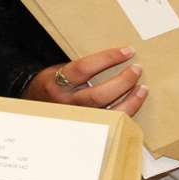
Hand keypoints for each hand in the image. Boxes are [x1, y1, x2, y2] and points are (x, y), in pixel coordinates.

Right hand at [25, 47, 147, 115]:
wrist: (36, 105)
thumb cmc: (53, 84)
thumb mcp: (60, 70)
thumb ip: (82, 67)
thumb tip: (117, 56)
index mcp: (58, 83)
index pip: (84, 68)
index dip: (108, 58)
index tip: (127, 51)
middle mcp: (67, 104)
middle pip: (98, 95)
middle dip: (122, 81)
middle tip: (137, 69)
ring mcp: (78, 119)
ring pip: (108, 113)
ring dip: (130, 100)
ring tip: (142, 88)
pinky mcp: (88, 128)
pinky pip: (112, 123)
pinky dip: (127, 113)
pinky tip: (135, 102)